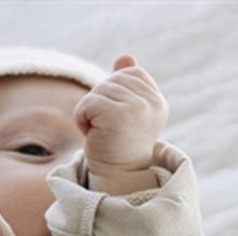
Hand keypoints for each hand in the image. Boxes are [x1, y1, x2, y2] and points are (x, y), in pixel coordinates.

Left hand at [74, 55, 168, 193]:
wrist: (114, 178)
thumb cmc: (116, 146)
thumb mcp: (122, 113)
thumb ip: (125, 85)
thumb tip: (124, 57)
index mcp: (156, 101)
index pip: (130, 73)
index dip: (113, 93)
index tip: (115, 120)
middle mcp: (152, 103)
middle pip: (112, 80)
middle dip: (99, 102)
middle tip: (105, 129)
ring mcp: (138, 108)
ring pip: (98, 91)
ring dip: (89, 112)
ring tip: (99, 133)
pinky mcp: (119, 115)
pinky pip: (89, 102)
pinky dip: (81, 118)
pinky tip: (90, 134)